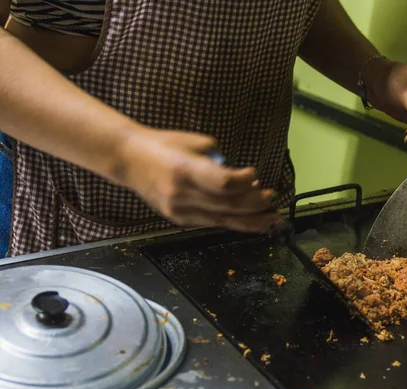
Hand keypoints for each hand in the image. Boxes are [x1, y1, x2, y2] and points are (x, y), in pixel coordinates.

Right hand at [116, 126, 282, 232]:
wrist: (129, 160)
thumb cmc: (164, 144)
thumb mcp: (194, 142)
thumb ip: (218, 162)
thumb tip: (243, 179)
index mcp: (185, 170)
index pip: (222, 183)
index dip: (243, 181)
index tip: (255, 174)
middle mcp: (182, 194)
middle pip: (227, 205)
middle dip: (255, 204)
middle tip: (271, 198)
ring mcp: (180, 211)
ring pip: (222, 220)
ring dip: (250, 220)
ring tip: (271, 219)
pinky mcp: (179, 220)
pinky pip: (212, 222)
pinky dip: (232, 221)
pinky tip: (249, 220)